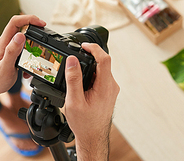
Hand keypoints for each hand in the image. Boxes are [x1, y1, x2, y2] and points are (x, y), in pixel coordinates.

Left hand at [0, 15, 45, 97]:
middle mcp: (6, 42)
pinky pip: (25, 48)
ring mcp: (9, 48)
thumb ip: (12, 51)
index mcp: (3, 42)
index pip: (15, 22)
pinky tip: (29, 67)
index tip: (40, 23)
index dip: (28, 19)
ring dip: (34, 44)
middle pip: (22, 26)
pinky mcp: (13, 54)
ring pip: (25, 38)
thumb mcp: (5, 67)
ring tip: (39, 52)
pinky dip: (31, 56)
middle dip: (35, 28)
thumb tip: (20, 35)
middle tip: (44, 34)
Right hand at [64, 43, 119, 160]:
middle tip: (75, 58)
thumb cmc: (85, 123)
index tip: (84, 45)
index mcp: (105, 87)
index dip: (94, 48)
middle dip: (89, 57)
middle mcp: (111, 86)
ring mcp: (111, 89)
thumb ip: (73, 79)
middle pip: (103, 62)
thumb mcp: (74, 101)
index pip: (104, 59)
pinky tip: (81, 83)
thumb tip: (72, 60)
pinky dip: (91, 75)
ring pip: (101, 70)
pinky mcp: (108, 91)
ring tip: (75, 73)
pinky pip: (100, 77)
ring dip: (89, 67)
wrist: (92, 137)